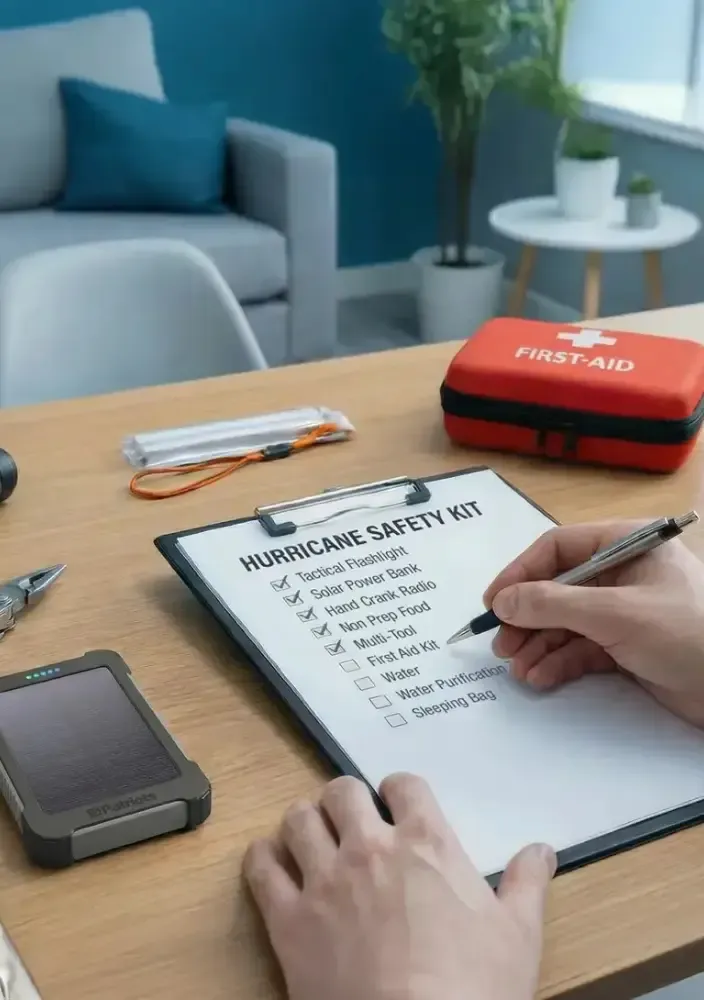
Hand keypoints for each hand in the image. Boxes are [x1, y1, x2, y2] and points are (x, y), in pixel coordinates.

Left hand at [244, 774, 554, 999]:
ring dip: (306, 822)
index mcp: (426, 844)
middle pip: (343, 790)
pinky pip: (261, 868)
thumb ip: (527, 884)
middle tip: (354, 820)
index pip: (405, 784)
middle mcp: (370, 848)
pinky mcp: (289, 919)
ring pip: (299, 819)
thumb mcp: (517, 936)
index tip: (399, 802)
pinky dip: (263, 859)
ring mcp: (325, 880)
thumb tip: (542, 850)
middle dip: (347, 799)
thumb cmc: (472, 990)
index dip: (400, 790)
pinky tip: (272, 863)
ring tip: (314, 838)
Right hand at [483, 521, 703, 726]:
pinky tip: (541, 677)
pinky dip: (559, 662)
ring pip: (566, 622)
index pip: (559, 547)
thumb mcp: (616, 613)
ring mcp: (625, 611)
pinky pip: (581, 648)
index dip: (521, 573)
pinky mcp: (628, 646)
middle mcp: (623, 573)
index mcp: (627, 544)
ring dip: (539, 644)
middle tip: (502, 645)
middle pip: (557, 588)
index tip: (493, 602)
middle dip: (527, 617)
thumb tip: (502, 602)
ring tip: (518, 669)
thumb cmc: (686, 634)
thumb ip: (554, 604)